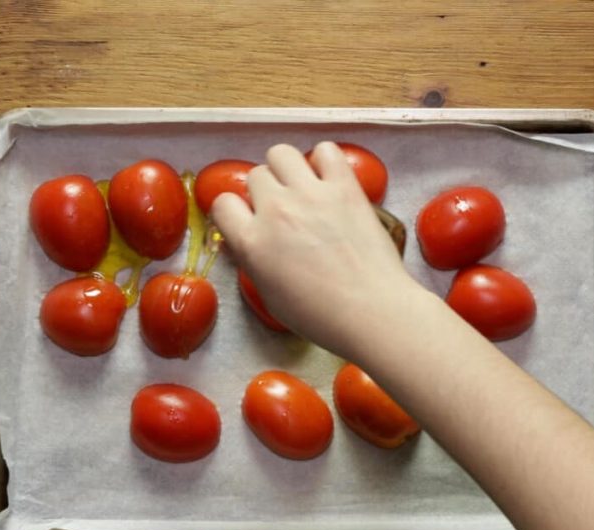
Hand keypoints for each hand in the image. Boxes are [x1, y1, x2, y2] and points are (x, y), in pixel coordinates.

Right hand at [211, 142, 421, 355]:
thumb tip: (251, 241)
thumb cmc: (321, 315)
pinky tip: (329, 179)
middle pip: (256, 175)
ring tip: (302, 187)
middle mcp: (275, 211)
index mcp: (251, 242)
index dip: (235, 211)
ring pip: (281, 153)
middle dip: (266, 190)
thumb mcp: (269, 295)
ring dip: (287, 168)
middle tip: (284, 208)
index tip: (249, 219)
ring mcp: (310, 194)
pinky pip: (325, 150)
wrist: (370, 310)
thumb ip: (254, 260)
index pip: (223, 204)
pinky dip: (324, 160)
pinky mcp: (344, 186)